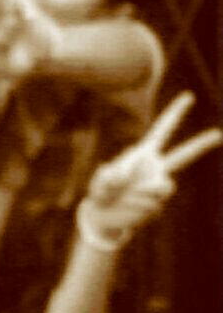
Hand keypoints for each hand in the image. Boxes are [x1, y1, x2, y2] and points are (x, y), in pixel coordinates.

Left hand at [81, 91, 222, 244]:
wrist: (104, 216)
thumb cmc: (100, 191)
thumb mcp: (100, 179)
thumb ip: (111, 174)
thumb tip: (128, 178)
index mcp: (143, 154)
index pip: (161, 131)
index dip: (174, 114)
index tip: (189, 97)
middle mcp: (156, 168)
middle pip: (184, 156)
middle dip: (201, 144)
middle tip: (219, 133)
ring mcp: (159, 187)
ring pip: (165, 186)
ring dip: (142, 192)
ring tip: (125, 196)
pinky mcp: (158, 204)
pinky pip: (152, 203)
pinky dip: (137, 204)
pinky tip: (127, 206)